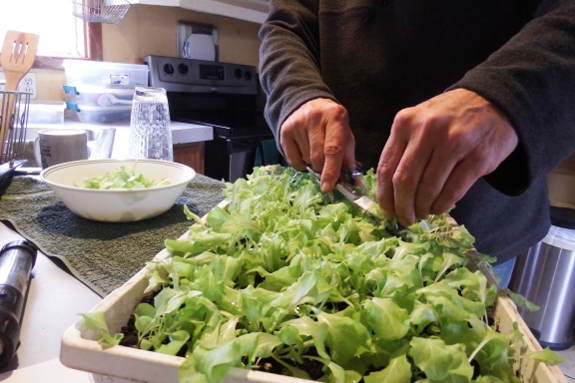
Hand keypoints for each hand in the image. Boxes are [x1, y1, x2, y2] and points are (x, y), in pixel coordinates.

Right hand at [280, 98, 355, 191]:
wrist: (309, 105)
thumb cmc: (332, 126)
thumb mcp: (345, 137)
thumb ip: (349, 161)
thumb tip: (356, 186)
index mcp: (336, 116)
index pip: (333, 149)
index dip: (331, 170)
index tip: (328, 186)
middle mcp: (315, 117)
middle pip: (317, 157)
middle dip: (322, 169)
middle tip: (325, 166)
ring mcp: (298, 122)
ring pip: (305, 159)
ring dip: (312, 164)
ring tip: (315, 152)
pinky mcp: (285, 130)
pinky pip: (293, 159)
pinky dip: (300, 163)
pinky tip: (304, 152)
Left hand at [376, 89, 518, 226]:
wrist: (493, 100)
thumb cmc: (449, 118)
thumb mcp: (419, 122)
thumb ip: (403, 149)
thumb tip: (390, 193)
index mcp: (405, 123)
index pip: (386, 167)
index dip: (385, 196)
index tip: (387, 212)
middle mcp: (427, 130)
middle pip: (405, 181)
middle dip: (402, 208)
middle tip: (405, 220)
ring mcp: (454, 142)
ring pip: (428, 189)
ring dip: (423, 208)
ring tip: (423, 213)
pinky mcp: (478, 157)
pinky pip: (453, 191)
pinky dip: (442, 205)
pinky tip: (439, 207)